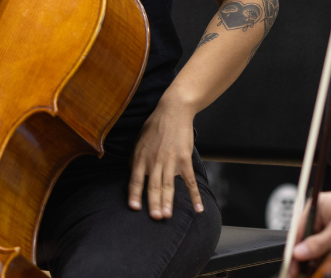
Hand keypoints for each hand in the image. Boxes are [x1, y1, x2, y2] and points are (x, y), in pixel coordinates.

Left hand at [130, 102, 200, 219]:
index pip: (136, 180)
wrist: (174, 112)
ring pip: (169, 185)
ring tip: (167, 216)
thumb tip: (132, 175)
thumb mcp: (139, 141)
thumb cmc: (154, 127)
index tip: (134, 208)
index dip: (134, 194)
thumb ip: (135, 159)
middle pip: (153, 186)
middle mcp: (155, 161)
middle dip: (154, 203)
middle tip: (155, 218)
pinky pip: (189, 181)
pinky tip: (198, 208)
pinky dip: (195, 195)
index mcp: (141, 158)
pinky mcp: (184, 160)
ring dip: (168, 201)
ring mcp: (170, 161)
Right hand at [290, 181, 330, 266]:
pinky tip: (325, 266)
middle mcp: (321, 214)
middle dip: (305, 258)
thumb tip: (299, 253)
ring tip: (312, 272)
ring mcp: (330, 222)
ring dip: (316, 259)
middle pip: (306, 239)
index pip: (297, 231)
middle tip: (302, 274)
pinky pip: (328, 245)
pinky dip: (326, 256)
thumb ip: (318, 244)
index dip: (293, 251)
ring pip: (317, 244)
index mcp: (316, 207)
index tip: (291, 266)